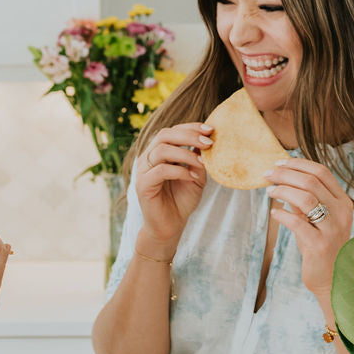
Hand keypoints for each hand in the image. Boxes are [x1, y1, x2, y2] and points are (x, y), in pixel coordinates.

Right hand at [135, 123, 212, 251]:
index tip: (211, 129)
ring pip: (162, 150)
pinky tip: (192, 177)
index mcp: (159, 152)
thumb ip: (198, 159)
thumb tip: (207, 140)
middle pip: (165, 135)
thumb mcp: (196, 175)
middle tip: (209, 142)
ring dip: (186, 154)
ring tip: (202, 162)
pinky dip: (180, 171)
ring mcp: (144, 171)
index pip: (172, 131)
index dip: (191, 127)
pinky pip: (161, 171)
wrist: (170, 226)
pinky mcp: (143, 185)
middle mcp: (149, 158)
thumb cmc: (181, 200)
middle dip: (189, 135)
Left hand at [264, 158, 353, 296]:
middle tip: (267, 175)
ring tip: (269, 192)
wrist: (333, 280)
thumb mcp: (315, 220)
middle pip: (312, 182)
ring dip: (283, 191)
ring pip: (306, 198)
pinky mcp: (320, 245)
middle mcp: (342, 213)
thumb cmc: (320, 246)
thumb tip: (282, 179)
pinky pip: (298, 223)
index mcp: (343, 202)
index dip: (298, 164)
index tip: (279, 163)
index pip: (322, 172)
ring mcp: (333, 229)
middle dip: (286, 175)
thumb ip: (303, 201)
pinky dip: (283, 214)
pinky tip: (274, 213)